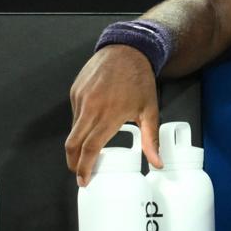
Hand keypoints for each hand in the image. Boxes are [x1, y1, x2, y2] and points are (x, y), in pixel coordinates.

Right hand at [65, 46, 160, 185]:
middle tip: (79, 173)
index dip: (85, 167)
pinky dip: (79, 126)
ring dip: (77, 144)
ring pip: (73, 129)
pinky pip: (74, 115)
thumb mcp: (150, 111)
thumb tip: (157, 164)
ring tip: (87, 152)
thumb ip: (150, 140)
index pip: (91, 148)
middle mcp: (91, 107)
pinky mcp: (75, 91)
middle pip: (73, 143)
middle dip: (73, 162)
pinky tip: (90, 128)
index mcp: (110, 114)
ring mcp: (80, 98)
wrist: (126, 50)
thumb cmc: (140, 81)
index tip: (83, 180)